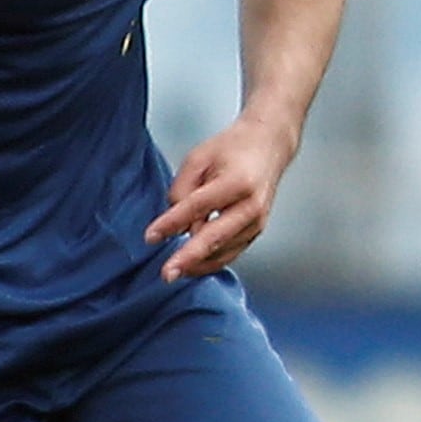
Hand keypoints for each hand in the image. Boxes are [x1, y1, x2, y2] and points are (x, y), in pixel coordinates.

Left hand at [149, 110, 295, 280]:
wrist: (269, 147)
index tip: (151, 236)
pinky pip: (231, 253)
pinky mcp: (256, 232)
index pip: (198, 206)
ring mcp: (257, 222)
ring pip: (223, 251)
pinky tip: (193, 265)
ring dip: (198, 263)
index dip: (172, 223)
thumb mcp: (199, 157)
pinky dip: (211, 261)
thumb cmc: (233, 149)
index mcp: (238, 182)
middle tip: (167, 274)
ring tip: (175, 270)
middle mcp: (251, 206)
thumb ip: (182, 189)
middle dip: (189, 257)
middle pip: (215, 237)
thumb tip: (174, 225)